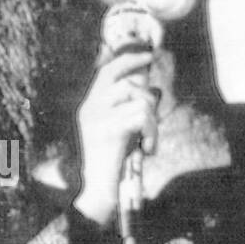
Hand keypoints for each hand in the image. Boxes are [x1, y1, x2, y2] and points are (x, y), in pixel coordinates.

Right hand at [72, 51, 159, 226]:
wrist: (100, 189)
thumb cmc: (115, 160)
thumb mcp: (122, 128)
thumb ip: (132, 108)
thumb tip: (155, 89)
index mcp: (90, 106)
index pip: (107, 72)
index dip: (128, 61)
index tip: (149, 55)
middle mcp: (90, 108)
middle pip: (130, 85)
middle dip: (149, 101)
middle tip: (150, 121)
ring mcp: (96, 118)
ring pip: (140, 102)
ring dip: (153, 123)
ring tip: (148, 140)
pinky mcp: (106, 130)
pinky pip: (142, 117)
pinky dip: (153, 133)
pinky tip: (148, 149)